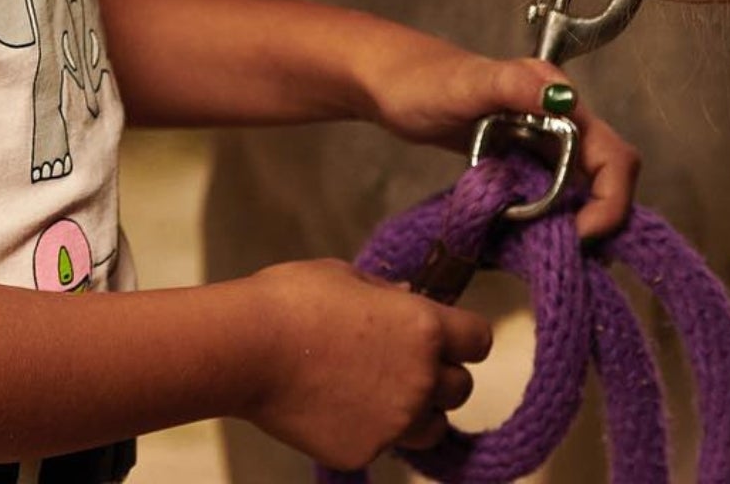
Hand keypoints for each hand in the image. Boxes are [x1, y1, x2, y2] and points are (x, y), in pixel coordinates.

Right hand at [243, 259, 492, 468]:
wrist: (249, 349)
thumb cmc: (297, 298)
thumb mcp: (349, 277)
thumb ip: (389, 295)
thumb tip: (410, 301)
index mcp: (424, 327)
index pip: (479, 339)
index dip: (466, 336)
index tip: (451, 334)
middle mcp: (420, 379)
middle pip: (461, 387)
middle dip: (441, 374)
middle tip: (406, 362)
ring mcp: (395, 422)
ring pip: (432, 426)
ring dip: (418, 411)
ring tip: (378, 391)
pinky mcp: (366, 452)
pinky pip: (386, 445)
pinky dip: (373, 430)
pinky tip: (340, 407)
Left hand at [359, 34, 641, 239]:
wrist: (390, 83)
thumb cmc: (423, 79)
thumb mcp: (466, 84)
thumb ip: (513, 85)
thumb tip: (565, 97)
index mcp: (556, 98)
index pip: (613, 157)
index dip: (609, 201)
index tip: (578, 235)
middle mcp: (559, 119)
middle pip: (608, 177)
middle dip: (601, 219)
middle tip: (567, 254)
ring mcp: (541, 141)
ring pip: (585, 190)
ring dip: (579, 223)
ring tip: (550, 254)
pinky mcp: (522, 159)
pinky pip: (555, 194)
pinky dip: (552, 219)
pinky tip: (530, 239)